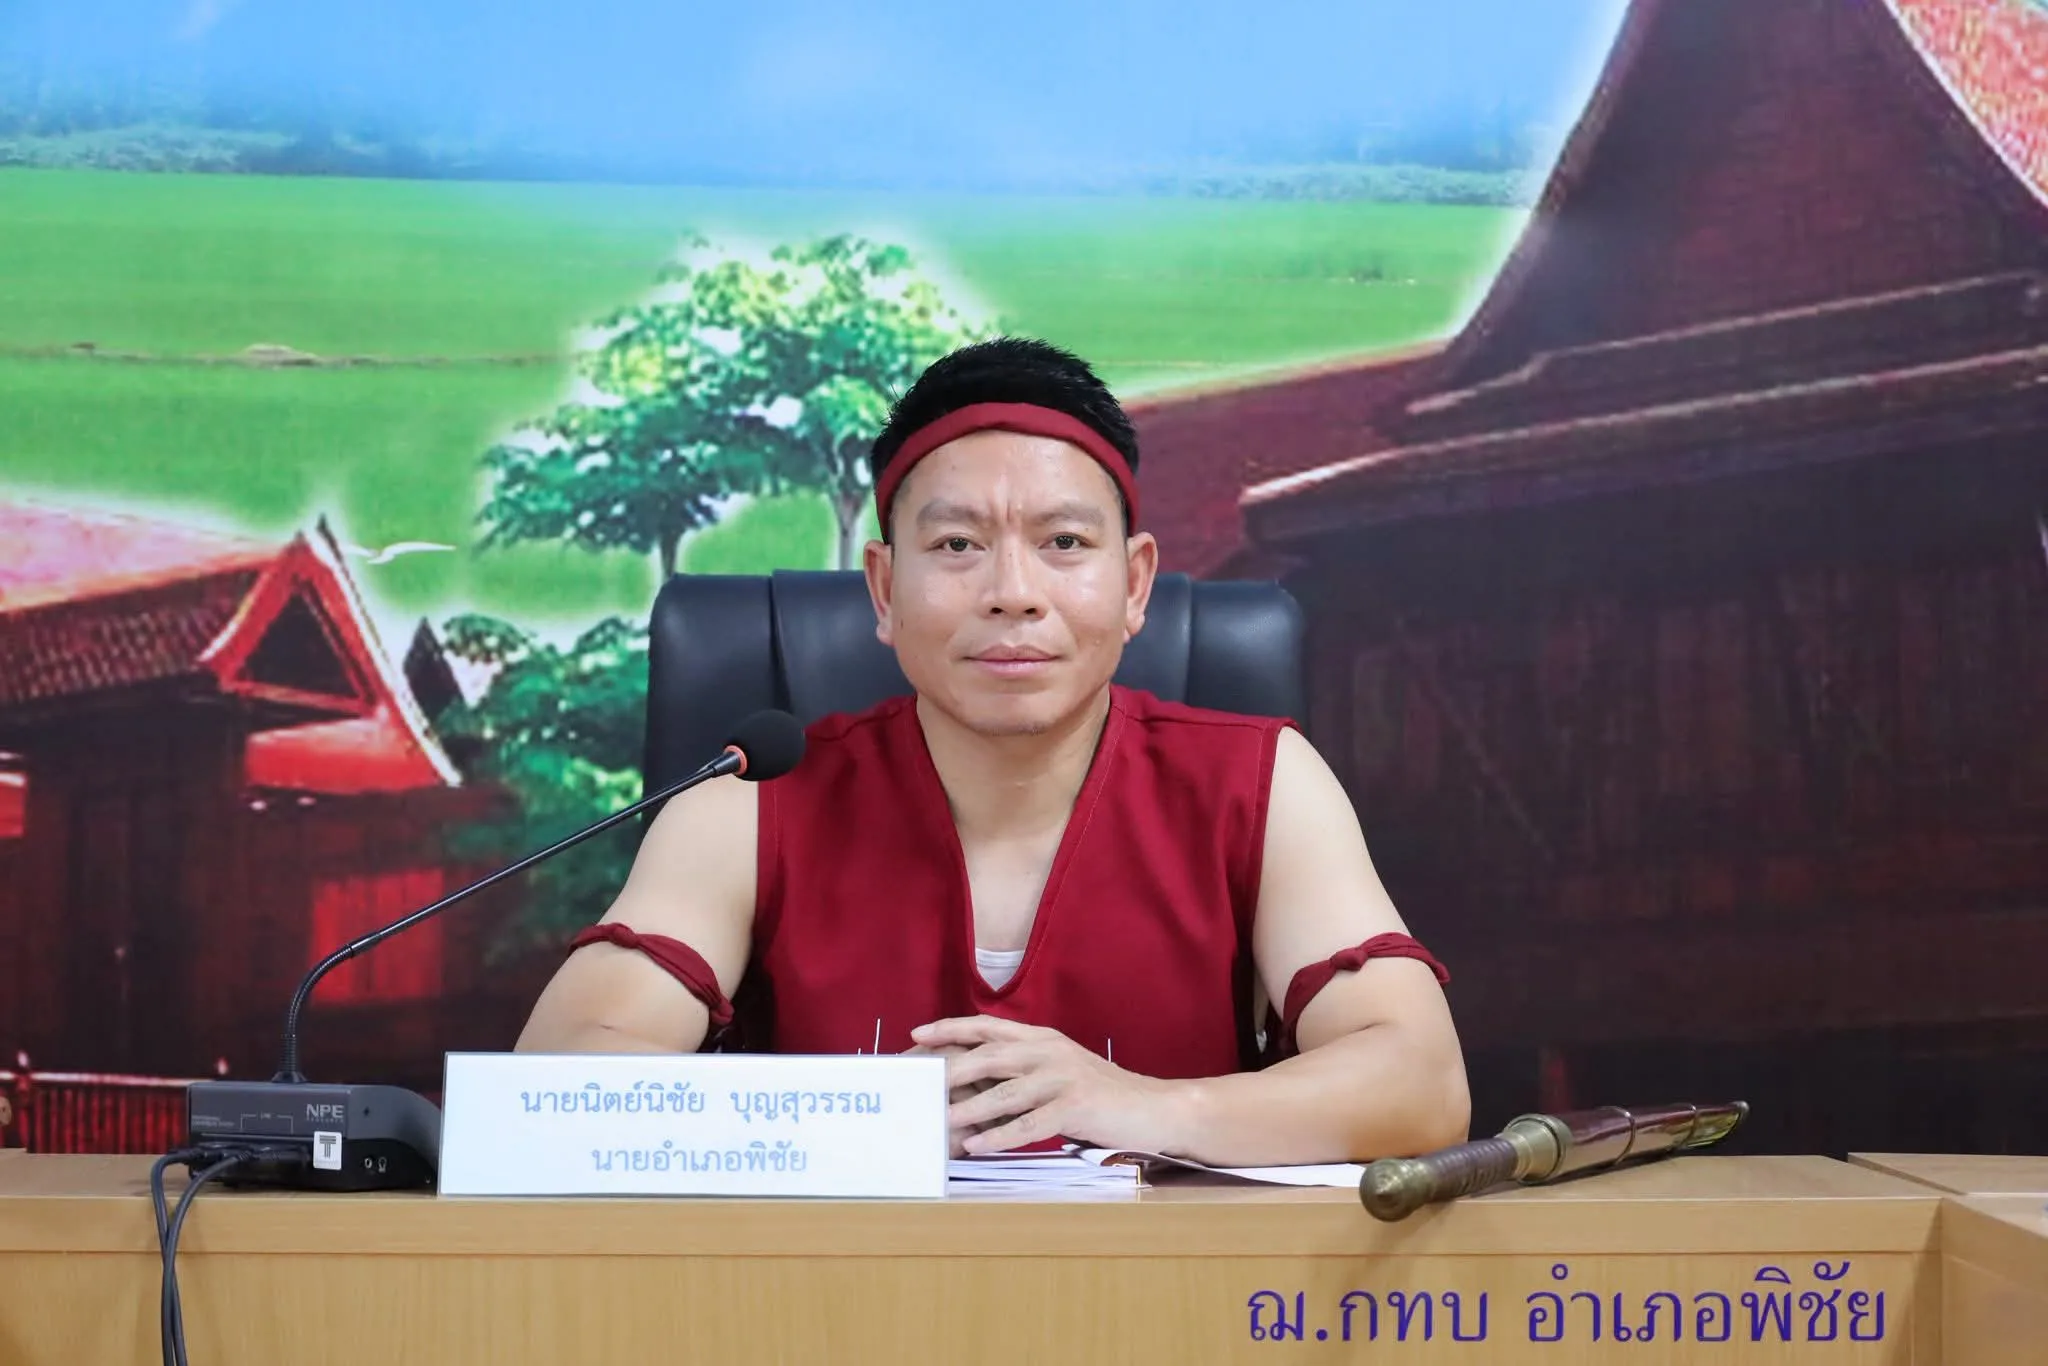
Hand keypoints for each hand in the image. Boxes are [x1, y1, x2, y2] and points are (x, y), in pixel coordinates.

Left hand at [909, 1016, 1188, 1155]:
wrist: (1152, 1108)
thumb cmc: (1100, 1096)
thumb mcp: (1060, 1070)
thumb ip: (1024, 1068)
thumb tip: (976, 1080)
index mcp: (1043, 1038)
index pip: (989, 1026)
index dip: (951, 1028)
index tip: (918, 1035)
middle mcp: (1050, 1051)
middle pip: (990, 1055)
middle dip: (951, 1069)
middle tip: (919, 1083)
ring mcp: (1064, 1077)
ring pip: (1006, 1091)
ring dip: (970, 1108)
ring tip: (941, 1120)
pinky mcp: (1076, 1106)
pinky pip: (1029, 1124)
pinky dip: (1000, 1136)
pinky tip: (978, 1146)